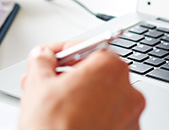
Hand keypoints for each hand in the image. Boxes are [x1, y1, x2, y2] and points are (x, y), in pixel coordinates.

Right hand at [19, 43, 144, 129]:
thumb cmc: (55, 128)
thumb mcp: (38, 84)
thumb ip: (42, 61)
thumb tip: (43, 56)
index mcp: (110, 68)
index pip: (85, 48)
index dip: (61, 51)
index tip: (49, 57)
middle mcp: (128, 89)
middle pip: (95, 73)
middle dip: (68, 76)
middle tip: (46, 82)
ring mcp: (130, 115)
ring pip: (101, 96)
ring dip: (80, 96)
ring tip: (55, 106)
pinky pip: (108, 117)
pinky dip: (92, 116)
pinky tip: (71, 121)